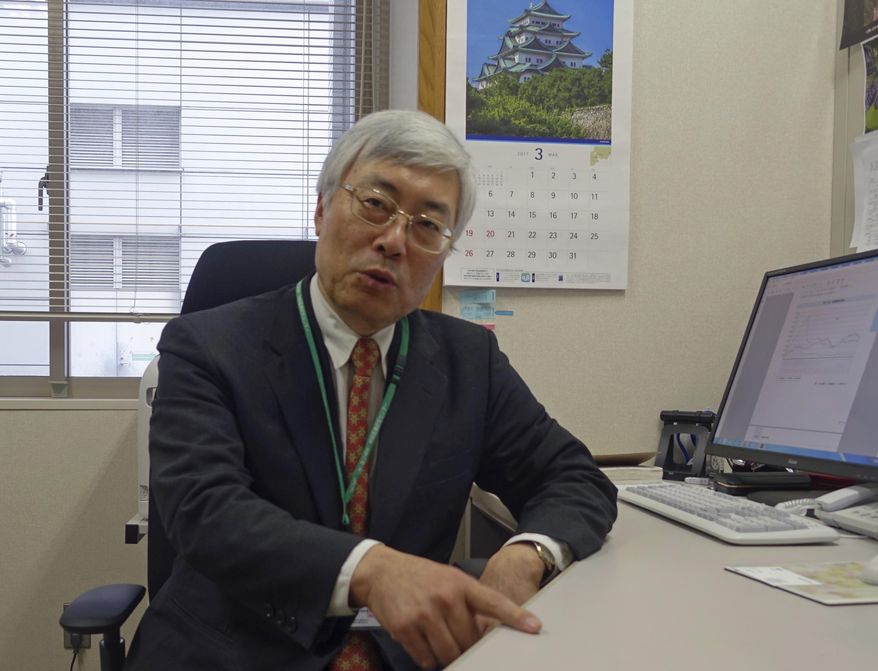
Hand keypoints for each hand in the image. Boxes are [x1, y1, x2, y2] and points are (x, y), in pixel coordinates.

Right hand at [349, 545, 541, 668]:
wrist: (382, 571)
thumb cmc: (420, 577)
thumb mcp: (448, 579)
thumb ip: (468, 602)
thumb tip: (486, 632)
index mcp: (460, 584)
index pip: (493, 602)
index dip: (515, 616)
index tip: (534, 627)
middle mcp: (445, 598)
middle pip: (469, 640)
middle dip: (466, 645)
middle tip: (456, 637)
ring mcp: (424, 614)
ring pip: (449, 653)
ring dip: (446, 654)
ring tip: (437, 638)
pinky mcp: (405, 628)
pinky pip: (426, 659)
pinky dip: (427, 658)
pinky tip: (422, 641)